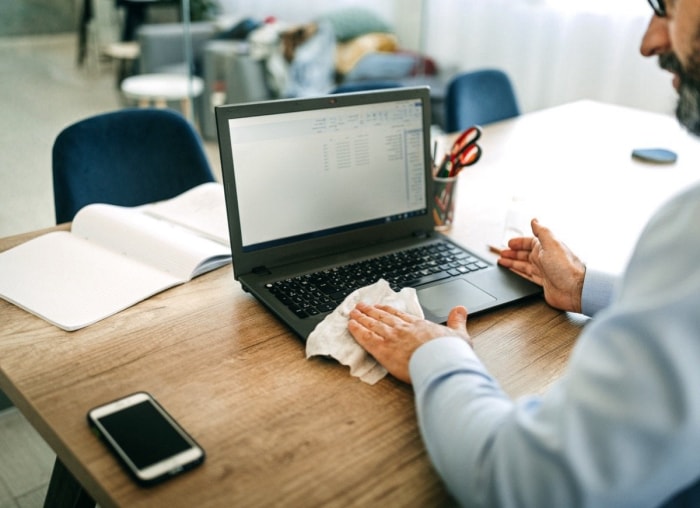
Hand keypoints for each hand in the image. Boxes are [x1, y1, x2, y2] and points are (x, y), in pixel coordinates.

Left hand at [348, 303, 469, 383]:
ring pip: (372, 325)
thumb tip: (461, 308)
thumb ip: (457, 320)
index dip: (387, 311)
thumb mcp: (459, 334)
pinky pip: (366, 338)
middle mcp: (403, 329)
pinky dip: (357, 331)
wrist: (442, 364)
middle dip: (370, 312)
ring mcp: (392, 338)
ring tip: (352, 313)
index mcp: (419, 326)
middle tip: (360, 307)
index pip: (399, 315)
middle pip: (382, 317)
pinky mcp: (383, 350)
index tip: (380, 307)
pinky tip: (350, 326)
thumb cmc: (450, 353)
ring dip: (361, 318)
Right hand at [497, 219, 584, 312]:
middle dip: (512, 253)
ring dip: (512, 263)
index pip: (528, 242)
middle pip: (524, 254)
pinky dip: (518, 273)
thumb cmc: (566, 267)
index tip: (508, 243)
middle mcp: (544, 258)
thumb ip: (542, 231)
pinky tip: (513, 272)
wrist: (575, 289)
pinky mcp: (542, 283)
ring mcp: (543, 271)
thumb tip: (534, 219)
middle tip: (502, 253)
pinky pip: (526, 276)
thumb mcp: (552, 244)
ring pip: (523, 265)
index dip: (518, 243)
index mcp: (545, 247)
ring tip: (502, 262)